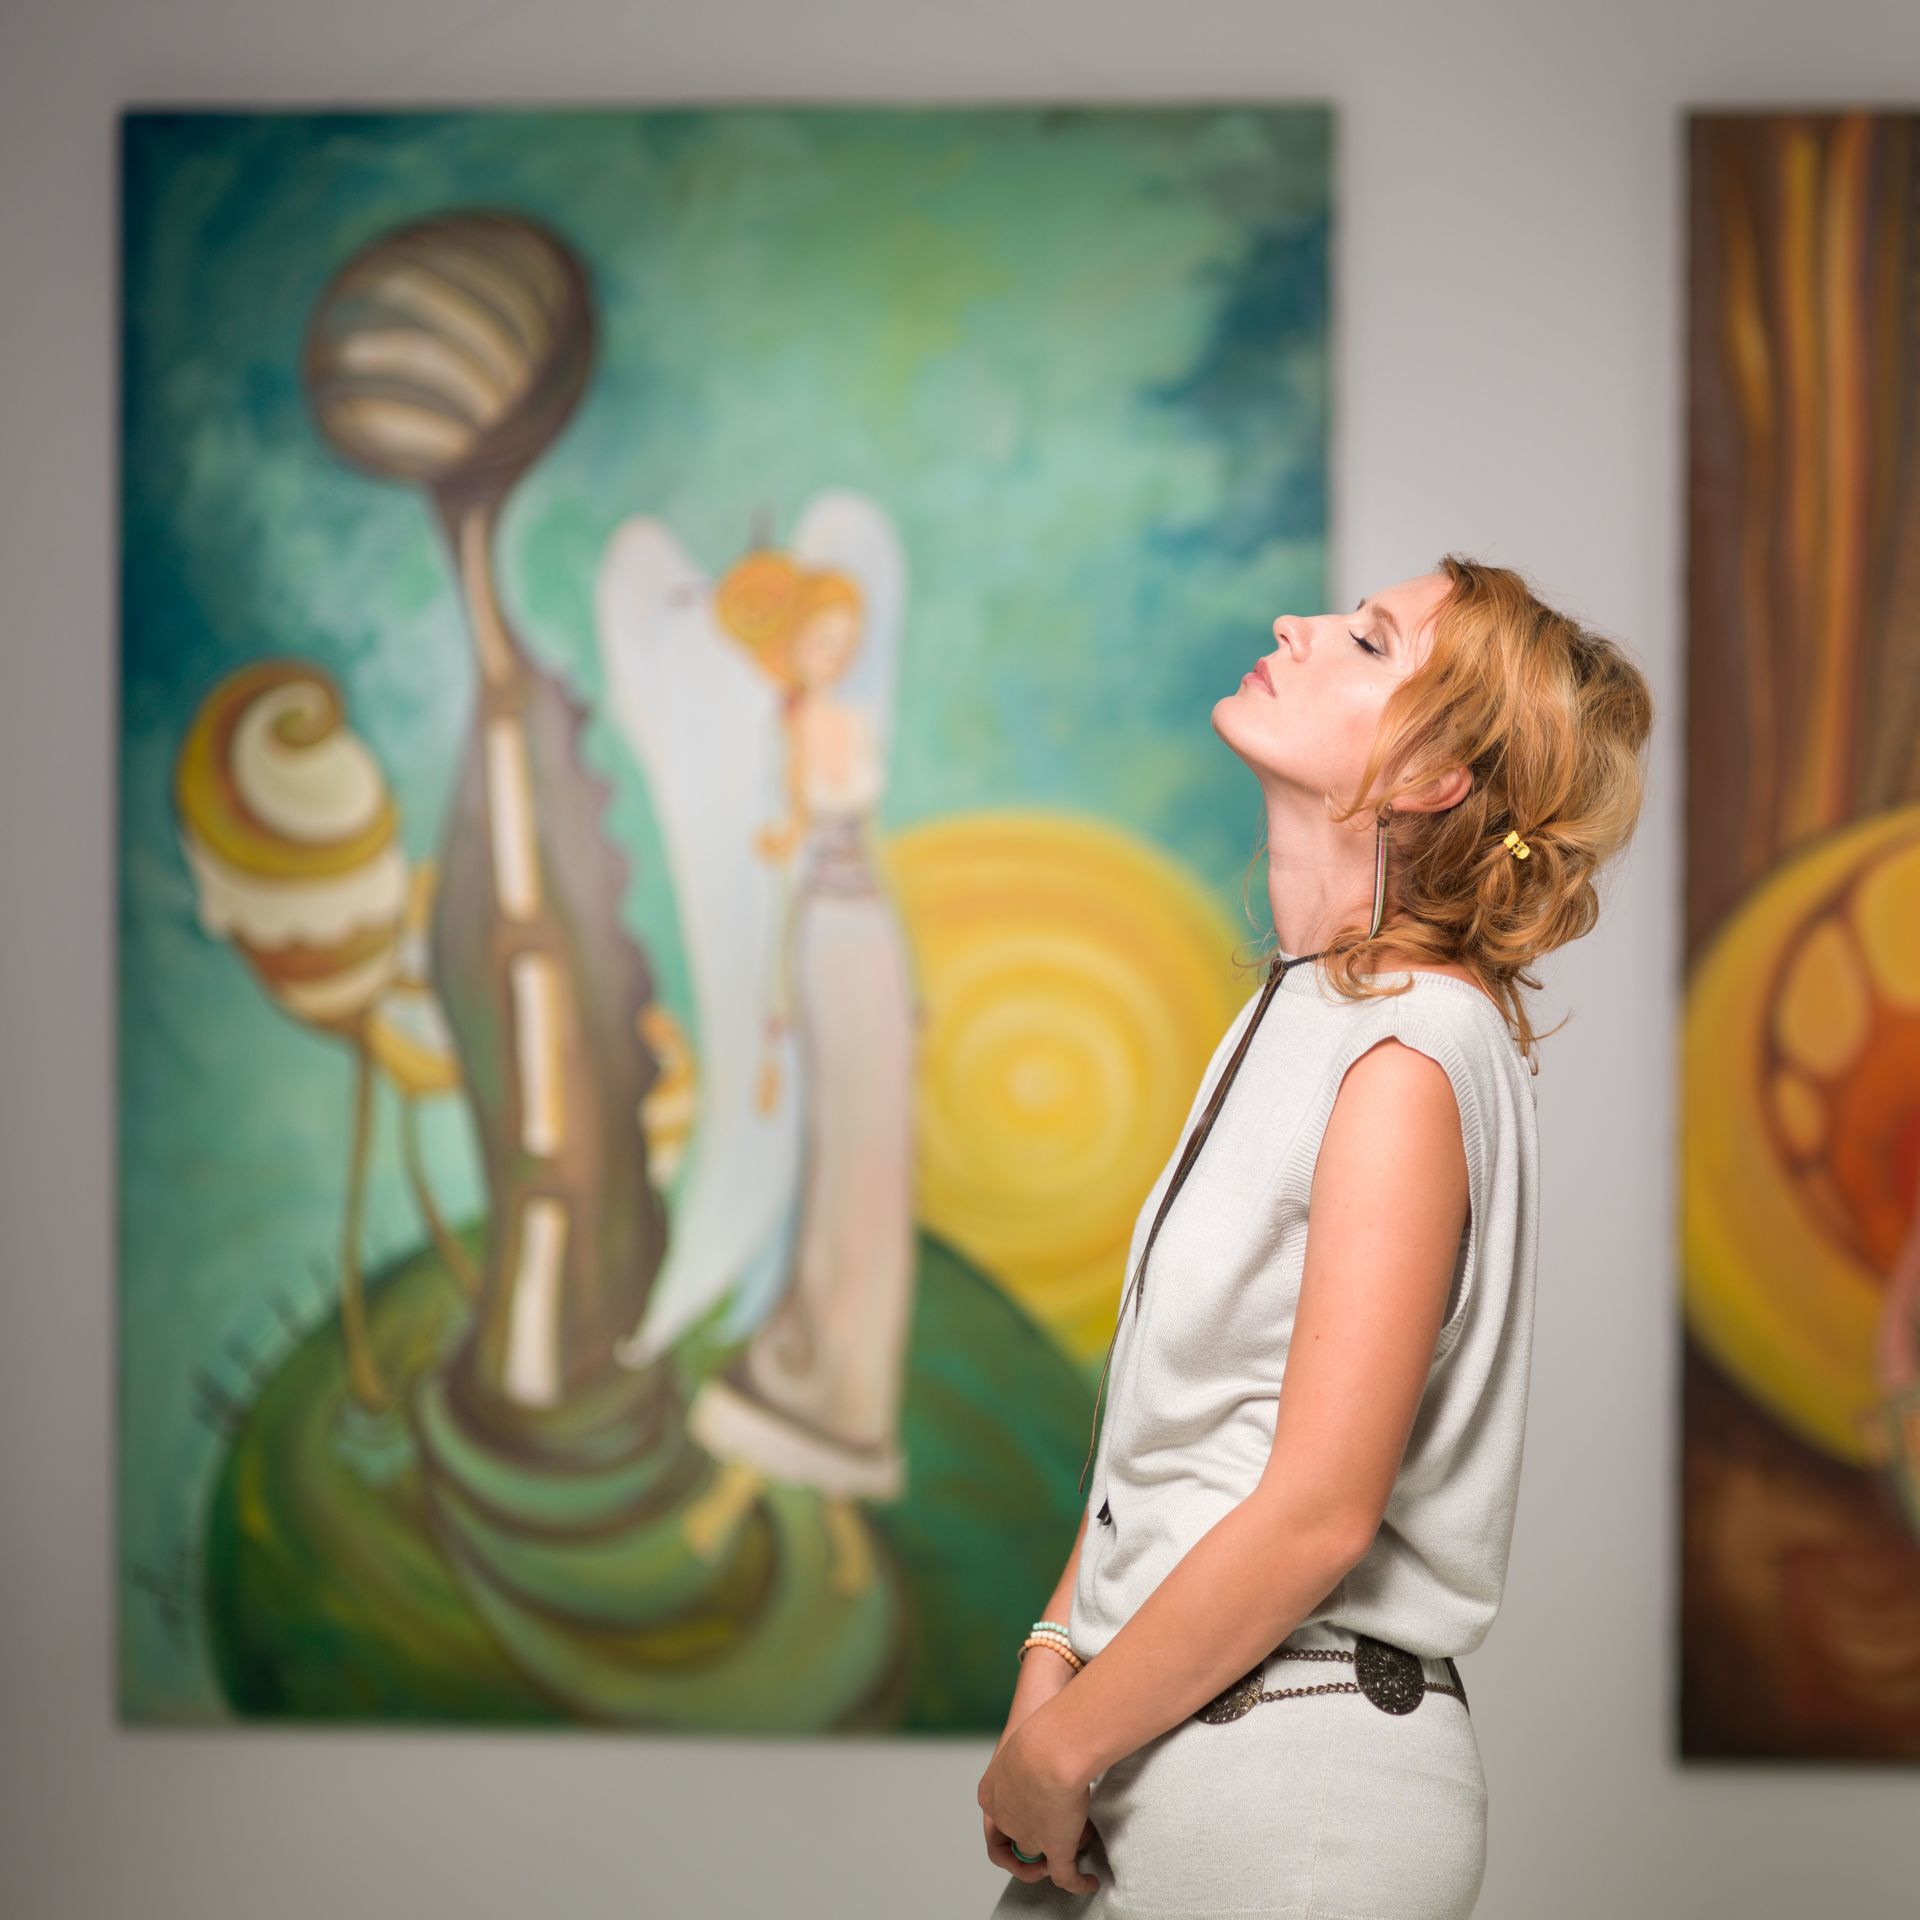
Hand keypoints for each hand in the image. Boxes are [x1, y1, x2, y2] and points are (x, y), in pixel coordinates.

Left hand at [977, 1709, 1099, 1894]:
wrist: (1052, 1745)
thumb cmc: (1042, 1731)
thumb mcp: (1027, 1742)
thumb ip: (1031, 1757)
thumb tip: (1047, 1754)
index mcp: (990, 1792)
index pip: (995, 1822)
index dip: (1015, 1827)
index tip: (1034, 1818)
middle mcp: (1002, 1816)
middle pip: (1015, 1841)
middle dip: (1037, 1842)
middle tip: (1055, 1833)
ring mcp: (1025, 1834)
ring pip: (1036, 1857)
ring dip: (1055, 1856)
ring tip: (1076, 1839)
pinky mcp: (1052, 1846)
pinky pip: (1063, 1874)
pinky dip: (1075, 1882)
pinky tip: (1088, 1881)